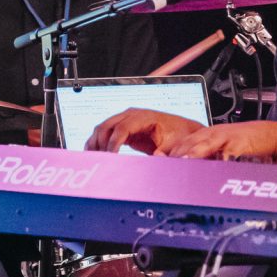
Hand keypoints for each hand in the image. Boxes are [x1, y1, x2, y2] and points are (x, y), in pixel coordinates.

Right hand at [85, 107, 204, 155]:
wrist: (182, 130)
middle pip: (106, 126)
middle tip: (101, 161)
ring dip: (96, 143)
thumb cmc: (179, 136)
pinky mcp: (123, 128)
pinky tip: (95, 154)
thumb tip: (154, 158)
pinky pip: (105, 133)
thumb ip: (162, 153)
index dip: (113, 143)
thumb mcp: (172, 145)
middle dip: (101, 144)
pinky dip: (97, 143)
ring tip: (95, 159)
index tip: (110, 157)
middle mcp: (131, 115)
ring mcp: (125, 120)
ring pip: (102, 128)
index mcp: (143, 117)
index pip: (122, 127)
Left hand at [167, 121, 276, 162]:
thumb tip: (187, 172)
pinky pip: (225, 150)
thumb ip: (204, 158)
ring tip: (178, 162)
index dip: (167, 153)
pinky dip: (217, 156)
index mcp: (204, 136)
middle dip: (174, 155)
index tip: (154, 162)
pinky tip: (210, 163)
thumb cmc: (244, 144)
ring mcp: (223, 137)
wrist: (270, 135)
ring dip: (190, 154)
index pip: (180, 144)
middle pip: (187, 144)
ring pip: (202, 144)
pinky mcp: (238, 142)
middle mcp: (211, 134)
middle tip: (160, 166)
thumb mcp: (220, 150)